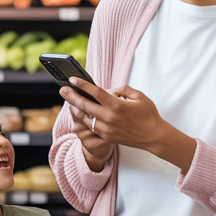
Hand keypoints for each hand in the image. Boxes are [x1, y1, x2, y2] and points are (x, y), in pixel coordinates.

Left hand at [59, 79, 196, 173]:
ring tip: (69, 100)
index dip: (83, 85)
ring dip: (75, 109)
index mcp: (117, 106)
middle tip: (62, 89)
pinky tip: (80, 113)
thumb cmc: (148, 114)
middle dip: (71, 96)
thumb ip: (122, 89)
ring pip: (85, 118)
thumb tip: (108, 90)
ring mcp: (106, 129)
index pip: (96, 93)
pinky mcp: (106, 136)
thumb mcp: (138, 96)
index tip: (72, 79)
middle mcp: (109, 118)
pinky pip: (91, 127)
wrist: (153, 137)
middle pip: (85, 105)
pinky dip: (84, 119)